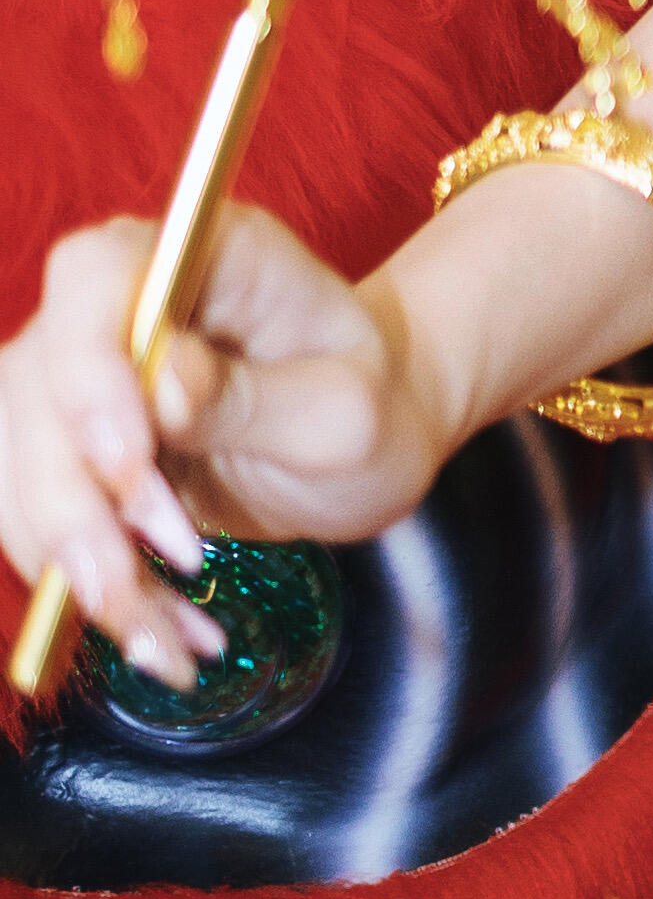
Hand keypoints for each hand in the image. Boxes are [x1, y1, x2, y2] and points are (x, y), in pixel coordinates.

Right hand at [1, 205, 456, 685]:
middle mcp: (113, 306)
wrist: (367, 437)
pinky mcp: (63, 452)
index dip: (90, 369)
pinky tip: (163, 639)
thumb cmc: (370, 406)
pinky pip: (36, 521)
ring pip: (18, 469)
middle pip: (35, 390)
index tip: (130, 462)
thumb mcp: (344, 409)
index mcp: (196, 255)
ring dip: (78, 567)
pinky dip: (86, 591)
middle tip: (160, 577)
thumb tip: (160, 386)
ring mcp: (74, 380)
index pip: (95, 280)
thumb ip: (253, 396)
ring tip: (173, 643)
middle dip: (81, 504)